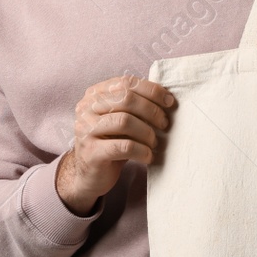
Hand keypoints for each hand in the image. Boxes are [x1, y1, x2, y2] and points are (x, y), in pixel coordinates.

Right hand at [55, 74, 176, 214]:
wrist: (88, 174)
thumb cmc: (110, 143)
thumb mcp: (119, 119)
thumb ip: (134, 104)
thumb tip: (167, 97)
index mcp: (94, 95)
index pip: (126, 82)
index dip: (151, 90)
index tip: (170, 101)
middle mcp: (86, 109)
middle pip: (126, 99)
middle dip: (152, 111)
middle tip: (164, 124)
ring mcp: (86, 130)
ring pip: (125, 121)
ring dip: (147, 132)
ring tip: (154, 142)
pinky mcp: (92, 152)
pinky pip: (124, 146)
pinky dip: (142, 151)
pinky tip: (148, 157)